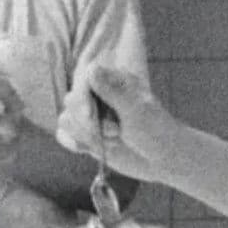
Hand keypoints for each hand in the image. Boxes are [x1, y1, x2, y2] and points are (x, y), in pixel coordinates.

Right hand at [55, 65, 179, 183]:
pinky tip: (86, 149)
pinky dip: (73, 142)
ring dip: (84, 134)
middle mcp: (99, 95)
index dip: (83, 98)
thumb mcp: (137, 111)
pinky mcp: (87, 133)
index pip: (84, 80)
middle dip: (87, 122)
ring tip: (113, 142)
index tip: (89, 116)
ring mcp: (92, 115)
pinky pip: (65, 135)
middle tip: (115, 133)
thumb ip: (113, 92)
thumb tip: (92, 69)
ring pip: (67, 119)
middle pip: (71, 100)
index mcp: (113, 81)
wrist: (162, 158)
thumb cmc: (156, 131)